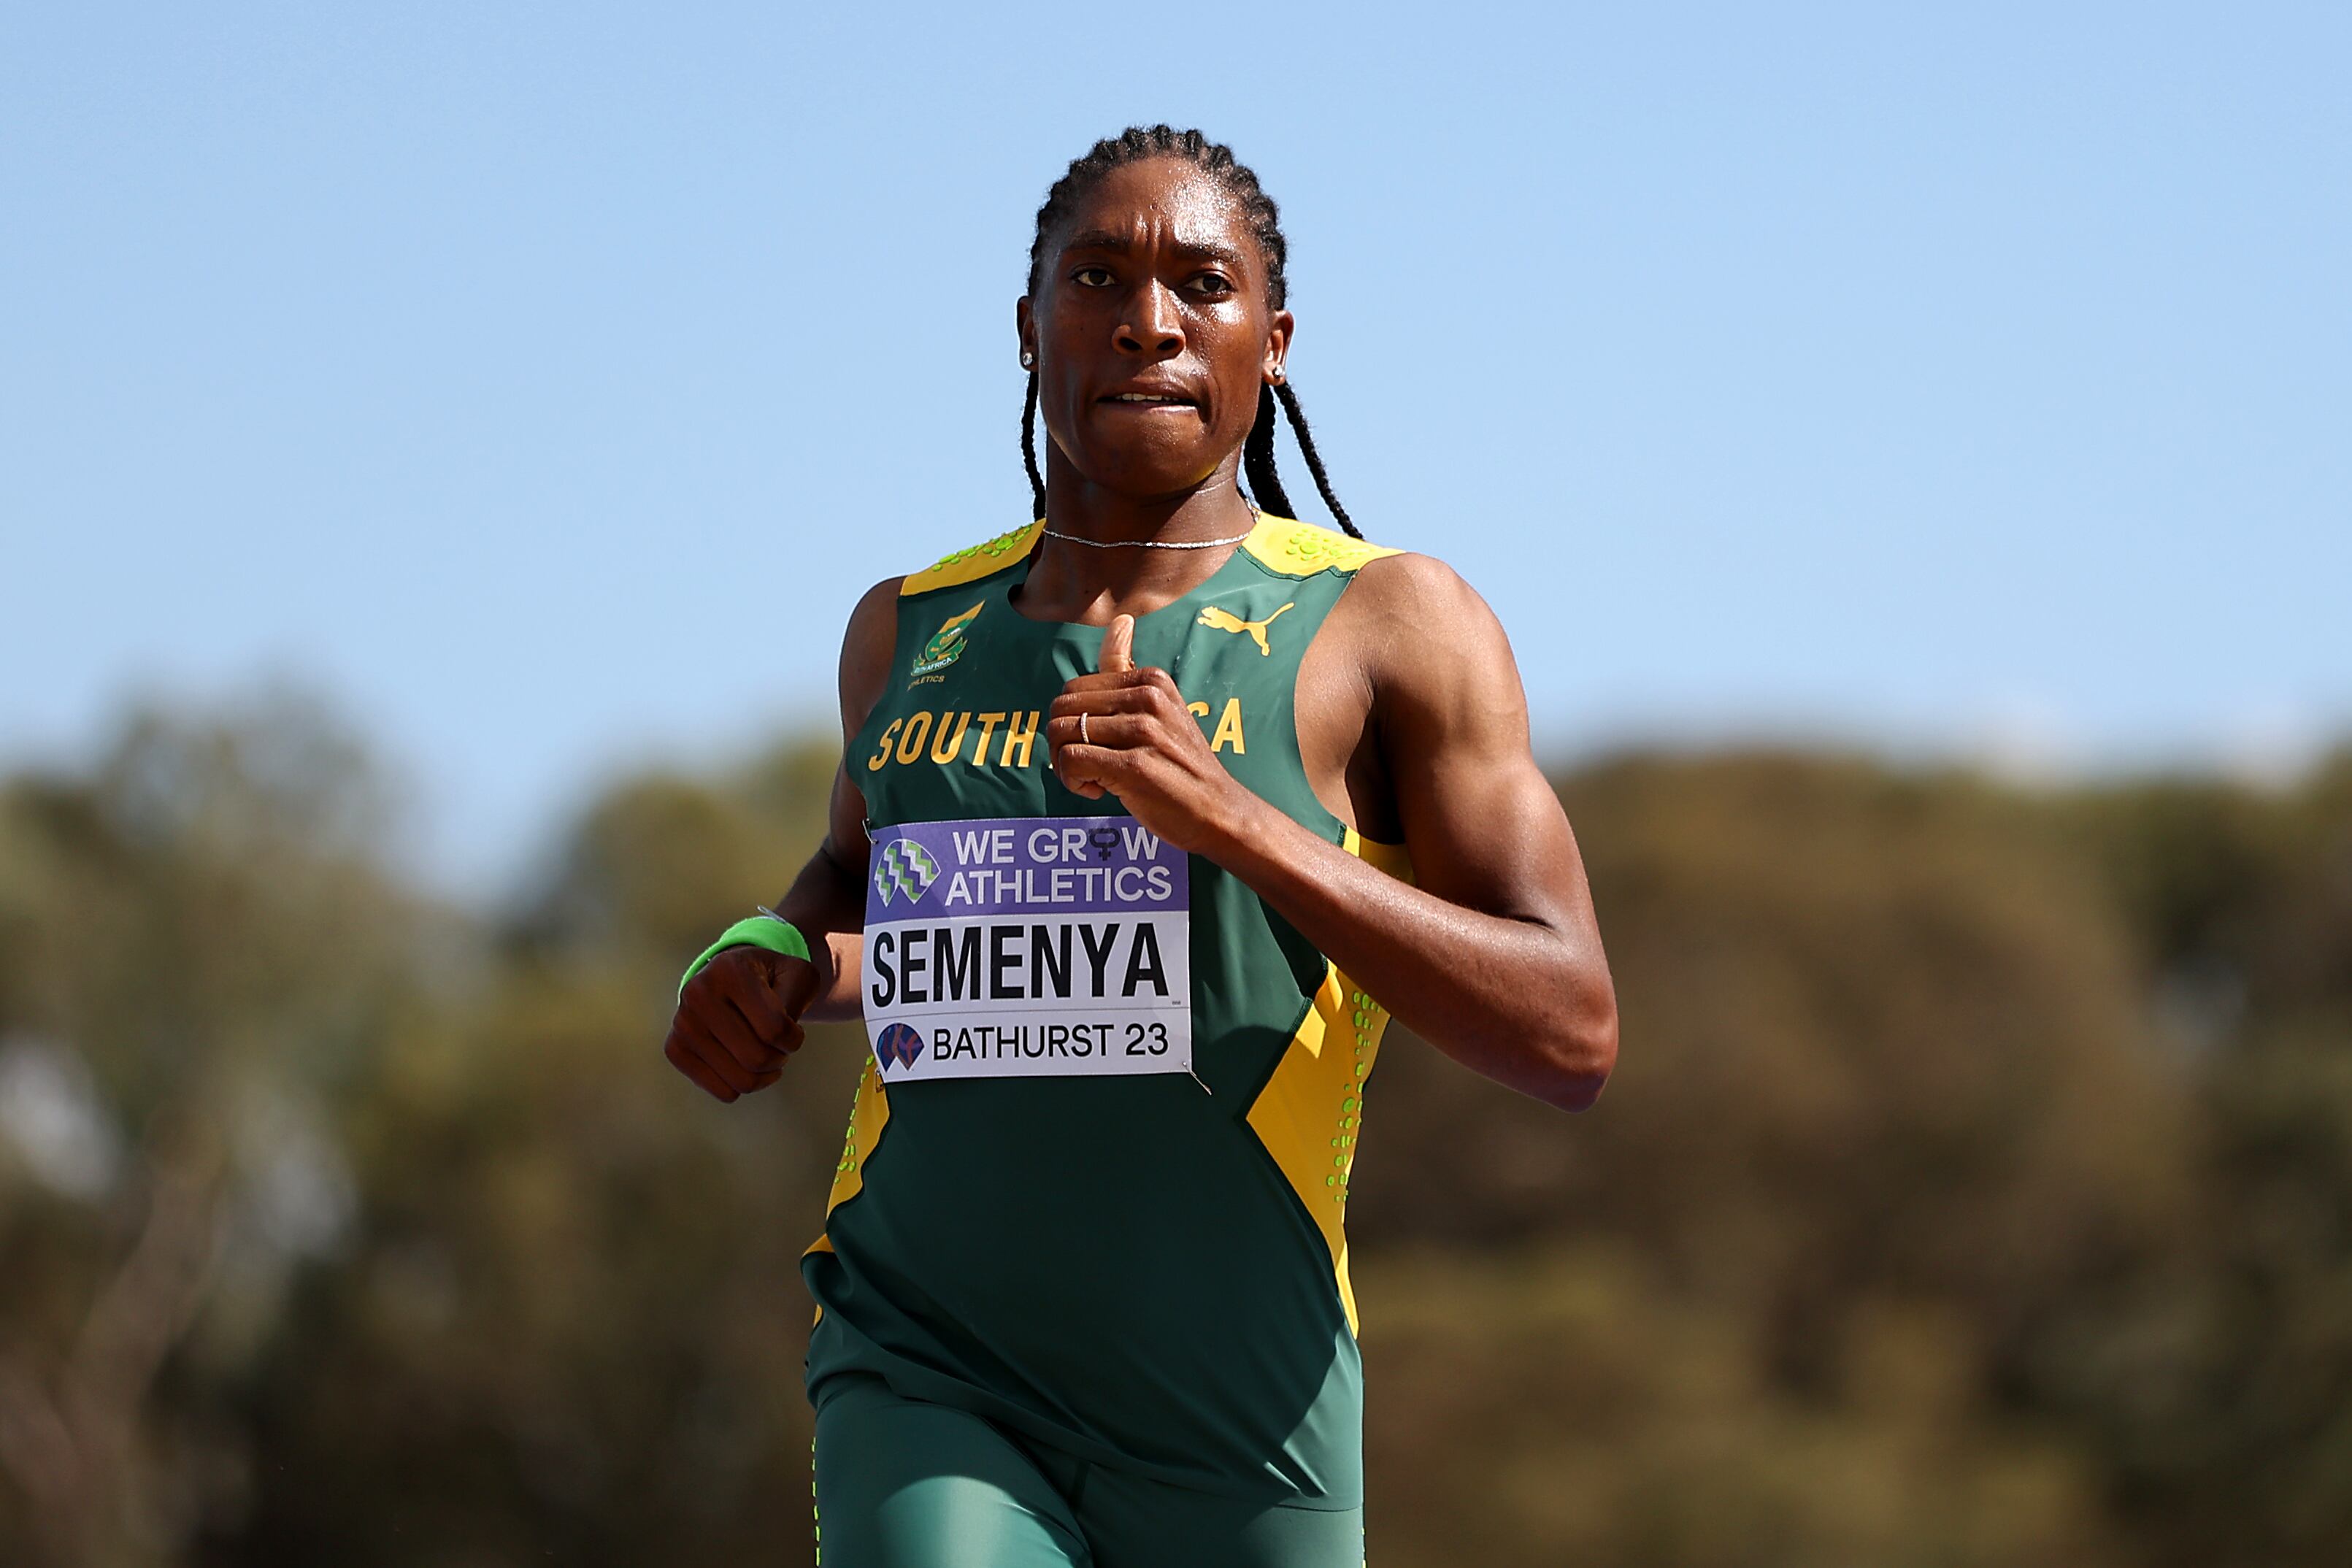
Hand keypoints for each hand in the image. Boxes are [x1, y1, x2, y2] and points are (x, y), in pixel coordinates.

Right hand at [662, 946, 817, 1101]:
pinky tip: (742, 1063)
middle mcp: (698, 995)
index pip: (775, 1029)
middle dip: (779, 1059)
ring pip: (740, 1081)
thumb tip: (778, 1037)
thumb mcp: (798, 975)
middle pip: (756, 1059)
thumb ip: (798, 1001)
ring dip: (763, 1075)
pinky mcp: (675, 1049)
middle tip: (779, 1046)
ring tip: (764, 1053)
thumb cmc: (769, 979)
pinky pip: (722, 1091)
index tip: (794, 1030)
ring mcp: (682, 1024)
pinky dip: (741, 1084)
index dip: (795, 1039)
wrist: (729, 977)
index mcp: (729, 971)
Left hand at [1047, 614, 1254, 854]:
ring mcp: (1142, 730)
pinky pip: (1071, 761)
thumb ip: (1128, 669)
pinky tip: (1098, 791)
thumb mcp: (1162, 707)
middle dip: (1061, 742)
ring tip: (1094, 779)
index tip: (1100, 745)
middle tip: (1088, 766)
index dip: (1074, 722)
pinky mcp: (1134, 765)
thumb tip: (1120, 620)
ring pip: (1061, 734)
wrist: (1219, 811)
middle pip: (1061, 709)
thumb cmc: (1181, 764)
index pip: (1074, 688)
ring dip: (1066, 766)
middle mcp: (1147, 698)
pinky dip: (1073, 782)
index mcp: (1150, 679)